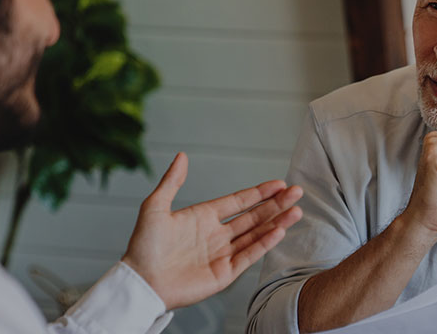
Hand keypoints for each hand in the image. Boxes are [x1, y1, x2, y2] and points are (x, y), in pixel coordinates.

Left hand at [121, 153, 303, 309]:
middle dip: (276, 205)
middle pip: (253, 216)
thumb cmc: (143, 246)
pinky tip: (278, 231)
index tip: (279, 184)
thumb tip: (182, 156)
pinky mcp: (225, 273)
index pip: (239, 201)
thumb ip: (172, 182)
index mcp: (204, 217)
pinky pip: (249, 255)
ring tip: (296, 211)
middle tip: (296, 192)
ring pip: (256, 234)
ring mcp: (222, 254)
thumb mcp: (155, 207)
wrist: (140, 281)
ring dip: (276, 222)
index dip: (259, 193)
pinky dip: (265, 244)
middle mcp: (217, 235)